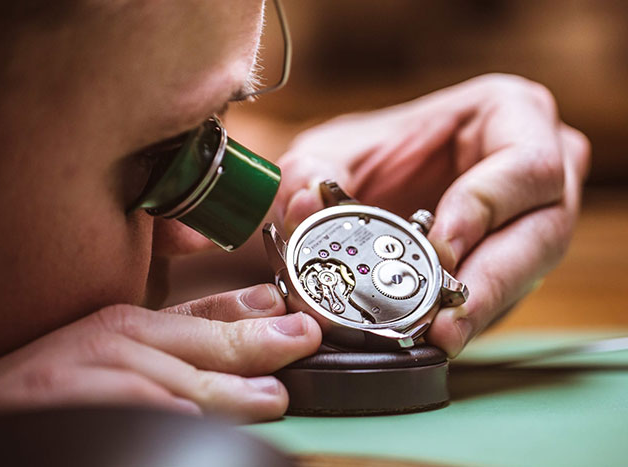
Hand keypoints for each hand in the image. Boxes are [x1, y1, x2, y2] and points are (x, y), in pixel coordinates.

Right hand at [0, 285, 320, 421]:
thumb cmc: (64, 376)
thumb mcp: (130, 341)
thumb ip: (197, 326)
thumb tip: (266, 306)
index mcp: (131, 324)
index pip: (204, 323)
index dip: (257, 326)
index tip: (302, 329)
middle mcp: (113, 346)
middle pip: (194, 356)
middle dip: (248, 358)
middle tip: (291, 369)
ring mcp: (92, 383)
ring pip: (167, 393)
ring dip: (218, 400)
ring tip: (266, 402)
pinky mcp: (68, 411)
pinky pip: (131, 418)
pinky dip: (164, 424)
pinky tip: (196, 429)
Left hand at [277, 73, 589, 356]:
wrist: (375, 180)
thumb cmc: (371, 153)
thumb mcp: (334, 150)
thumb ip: (311, 170)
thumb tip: (302, 200)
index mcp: (509, 115)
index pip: (526, 166)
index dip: (484, 210)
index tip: (439, 251)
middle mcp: (537, 169)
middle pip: (542, 230)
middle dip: (491, 280)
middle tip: (443, 320)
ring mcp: (535, 220)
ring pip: (531, 272)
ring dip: (484, 308)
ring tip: (439, 336)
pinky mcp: (518, 265)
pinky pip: (508, 296)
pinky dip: (472, 317)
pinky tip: (438, 334)